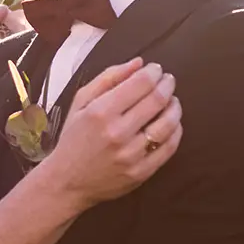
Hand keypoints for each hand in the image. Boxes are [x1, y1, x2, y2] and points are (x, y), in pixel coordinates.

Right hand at [44, 58, 182, 206]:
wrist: (67, 181)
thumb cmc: (73, 138)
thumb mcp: (81, 102)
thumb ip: (108, 78)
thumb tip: (138, 63)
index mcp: (101, 111)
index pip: (141, 83)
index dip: (154, 72)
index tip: (156, 69)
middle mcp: (118, 132)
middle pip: (157, 100)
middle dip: (167, 85)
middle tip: (168, 80)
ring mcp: (131, 155)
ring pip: (168, 124)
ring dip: (175, 107)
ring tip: (172, 101)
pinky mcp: (141, 172)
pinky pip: (169, 147)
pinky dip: (176, 131)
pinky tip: (172, 124)